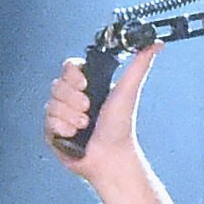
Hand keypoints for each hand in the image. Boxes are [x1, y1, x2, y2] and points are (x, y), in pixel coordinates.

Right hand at [45, 44, 155, 181]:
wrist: (110, 157)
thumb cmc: (120, 128)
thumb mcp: (128, 90)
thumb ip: (139, 64)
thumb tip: (155, 45)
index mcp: (87, 85)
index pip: (69, 67)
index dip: (73, 75)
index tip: (85, 84)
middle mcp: (72, 97)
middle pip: (58, 85)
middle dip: (74, 100)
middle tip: (89, 109)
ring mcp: (61, 114)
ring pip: (52, 103)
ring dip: (71, 116)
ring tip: (85, 125)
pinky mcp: (52, 130)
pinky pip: (48, 121)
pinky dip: (63, 129)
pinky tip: (75, 135)